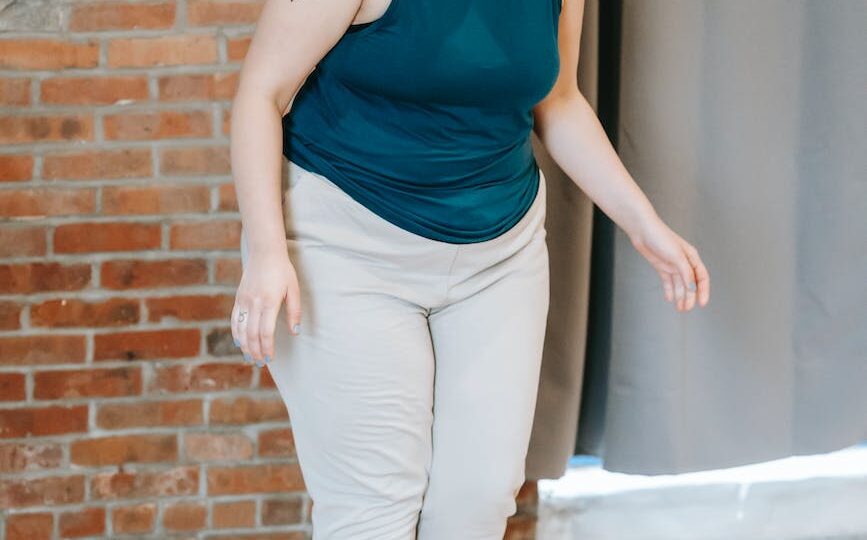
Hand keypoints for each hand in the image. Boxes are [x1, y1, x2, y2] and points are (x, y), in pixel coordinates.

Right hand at [230, 250, 301, 365]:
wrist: (264, 252)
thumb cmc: (282, 270)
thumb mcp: (294, 289)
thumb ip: (294, 312)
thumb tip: (295, 332)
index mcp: (269, 302)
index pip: (266, 331)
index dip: (267, 347)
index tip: (271, 358)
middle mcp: (254, 303)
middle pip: (251, 334)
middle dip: (256, 351)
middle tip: (261, 363)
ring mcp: (244, 300)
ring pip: (240, 329)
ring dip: (245, 346)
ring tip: (251, 357)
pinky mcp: (238, 298)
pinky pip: (234, 319)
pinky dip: (236, 333)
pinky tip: (240, 343)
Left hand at [627, 212, 709, 311]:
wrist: (642, 230)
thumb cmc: (661, 237)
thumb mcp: (676, 256)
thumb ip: (685, 272)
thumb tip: (692, 288)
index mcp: (692, 257)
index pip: (702, 277)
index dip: (703, 291)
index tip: (702, 304)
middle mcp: (684, 262)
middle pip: (690, 283)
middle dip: (689, 297)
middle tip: (686, 309)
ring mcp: (672, 264)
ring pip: (679, 284)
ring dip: (680, 296)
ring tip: (680, 308)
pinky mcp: (661, 266)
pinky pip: (668, 281)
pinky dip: (669, 290)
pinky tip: (670, 298)